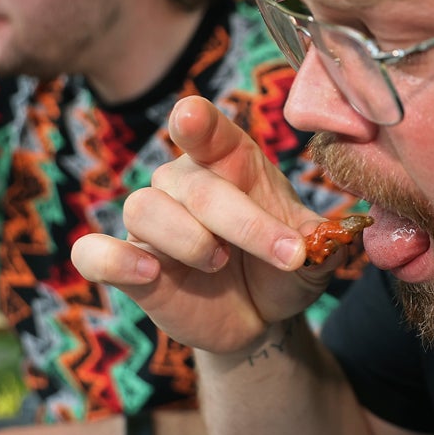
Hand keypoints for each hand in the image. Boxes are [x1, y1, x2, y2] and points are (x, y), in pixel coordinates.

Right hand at [71, 96, 340, 354]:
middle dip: (243, 222)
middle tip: (287, 254)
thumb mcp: (314, 256)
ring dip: (186, 238)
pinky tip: (146, 271)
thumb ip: (324, 241)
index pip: (205, 130)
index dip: (196, 123)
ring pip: (143, 209)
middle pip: (193, 185)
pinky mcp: (130, 267)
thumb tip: (339, 235)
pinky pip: (93, 253)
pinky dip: (110, 258)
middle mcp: (185, 185)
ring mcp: (154, 226)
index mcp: (230, 163)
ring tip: (217, 262)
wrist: (262, 317)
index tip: (189, 118)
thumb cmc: (284, 268)